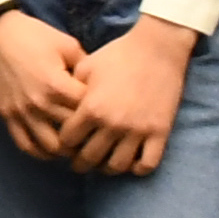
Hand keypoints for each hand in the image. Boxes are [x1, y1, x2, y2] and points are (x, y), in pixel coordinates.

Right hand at [0, 0, 95, 161]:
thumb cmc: (34, 35)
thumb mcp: (68, 45)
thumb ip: (87, 68)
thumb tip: (101, 86)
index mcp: (57, 86)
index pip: (88, 113)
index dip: (100, 114)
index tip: (106, 111)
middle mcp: (40, 104)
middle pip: (73, 133)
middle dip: (87, 135)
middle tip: (96, 133)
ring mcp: (22, 113)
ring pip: (50, 147)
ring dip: (65, 150)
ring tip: (75, 145)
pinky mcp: (7, 115)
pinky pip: (25, 144)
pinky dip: (40, 152)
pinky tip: (51, 151)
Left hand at [57, 12, 195, 175]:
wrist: (157, 48)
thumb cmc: (118, 54)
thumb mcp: (86, 67)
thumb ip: (71, 90)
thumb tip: (59, 106)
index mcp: (90, 108)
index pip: (67, 140)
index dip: (63, 144)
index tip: (66, 144)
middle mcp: (112, 124)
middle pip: (89, 158)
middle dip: (80, 163)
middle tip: (80, 161)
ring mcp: (137, 131)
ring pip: (117, 166)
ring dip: (107, 168)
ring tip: (104, 163)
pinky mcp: (159, 132)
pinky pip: (147, 164)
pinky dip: (138, 168)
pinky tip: (132, 162)